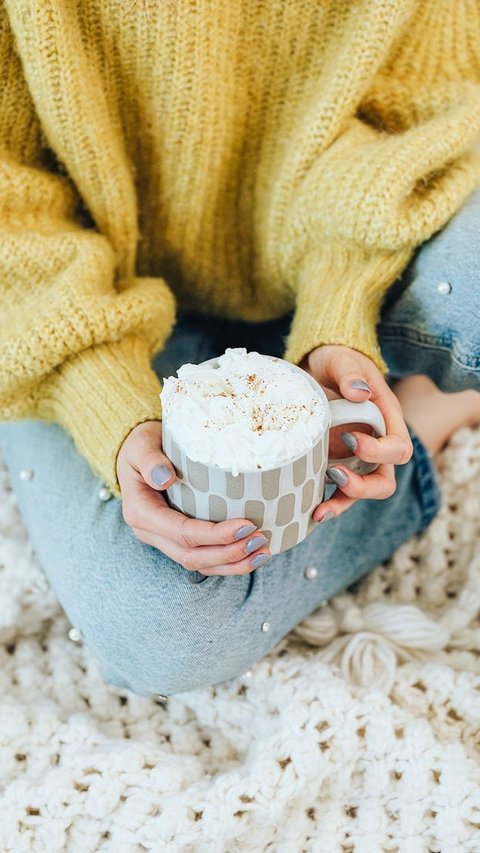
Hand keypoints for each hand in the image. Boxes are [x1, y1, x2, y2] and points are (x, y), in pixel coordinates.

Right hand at [116, 420, 270, 575]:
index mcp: (141, 512)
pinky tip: (252, 555)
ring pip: (198, 564)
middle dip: (228, 553)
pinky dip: (227, 561)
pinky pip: (202, 559)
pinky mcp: (176, 540)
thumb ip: (149, 459)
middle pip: (191, 556)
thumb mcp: (140, 446)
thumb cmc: (141, 445)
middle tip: (260, 540)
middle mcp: (150, 532)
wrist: (137, 454)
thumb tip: (165, 477)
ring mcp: (163, 540)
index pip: (181, 533)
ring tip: (262, 553)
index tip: (246, 525)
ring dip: (232, 563)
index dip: (215, 535)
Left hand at [298, 345, 412, 520]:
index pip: (397, 447)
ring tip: (319, 510)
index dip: (378, 451)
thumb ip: (349, 373)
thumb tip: (359, 393)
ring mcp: (353, 459)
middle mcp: (374, 444)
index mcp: (386, 420)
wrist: (313, 368)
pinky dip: (325, 503)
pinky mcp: (332, 465)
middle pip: (384, 480)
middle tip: (335, 474)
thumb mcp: (341, 359)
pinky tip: (307, 511)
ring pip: (360, 493)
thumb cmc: (334, 361)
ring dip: (342, 503)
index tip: (350, 438)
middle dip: (364, 486)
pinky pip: (335, 492)